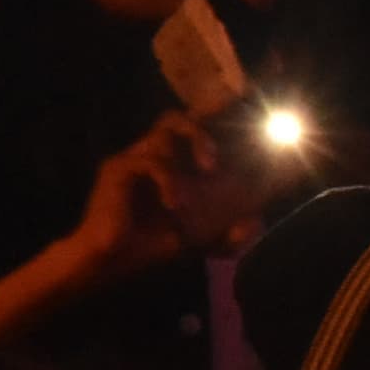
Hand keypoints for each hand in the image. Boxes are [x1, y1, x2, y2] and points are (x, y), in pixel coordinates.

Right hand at [66, 112, 227, 280]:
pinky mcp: (117, 169)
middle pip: (175, 119)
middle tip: (218, 159)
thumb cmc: (152, 248)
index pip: (193, 131)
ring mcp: (133, 160)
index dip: (216, 117)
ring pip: (164, 131)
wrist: (110, 264)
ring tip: (207, 171)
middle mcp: (151, 156)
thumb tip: (258, 222)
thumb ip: (233, 233)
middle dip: (203, 129)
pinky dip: (169, 181)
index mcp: (173, 167)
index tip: (241, 105)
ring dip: (193, 146)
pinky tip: (173, 204)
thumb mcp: (204, 241)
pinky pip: (150, 160)